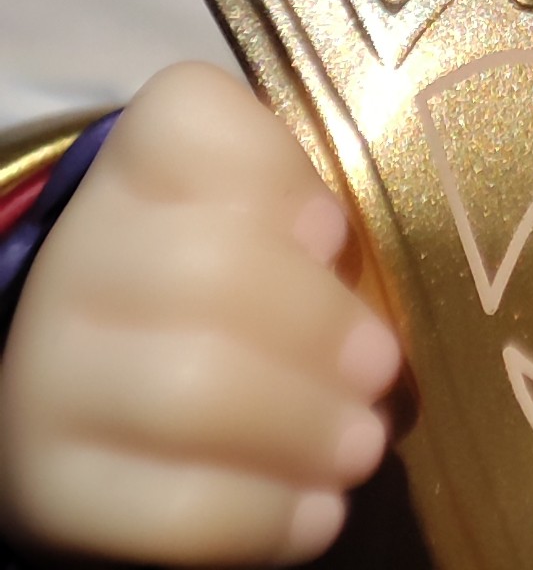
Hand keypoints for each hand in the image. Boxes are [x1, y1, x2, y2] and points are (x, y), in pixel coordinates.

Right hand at [0, 63, 401, 564]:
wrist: (105, 398)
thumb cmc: (227, 288)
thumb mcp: (263, 222)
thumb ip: (306, 213)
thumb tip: (339, 245)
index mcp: (135, 164)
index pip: (187, 119)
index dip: (271, 170)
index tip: (333, 231)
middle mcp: (77, 255)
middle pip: (208, 269)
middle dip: (317, 325)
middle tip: (382, 367)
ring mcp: (48, 373)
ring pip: (189, 389)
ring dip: (301, 424)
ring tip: (362, 445)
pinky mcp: (50, 490)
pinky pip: (170, 510)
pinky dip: (262, 515)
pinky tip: (316, 513)